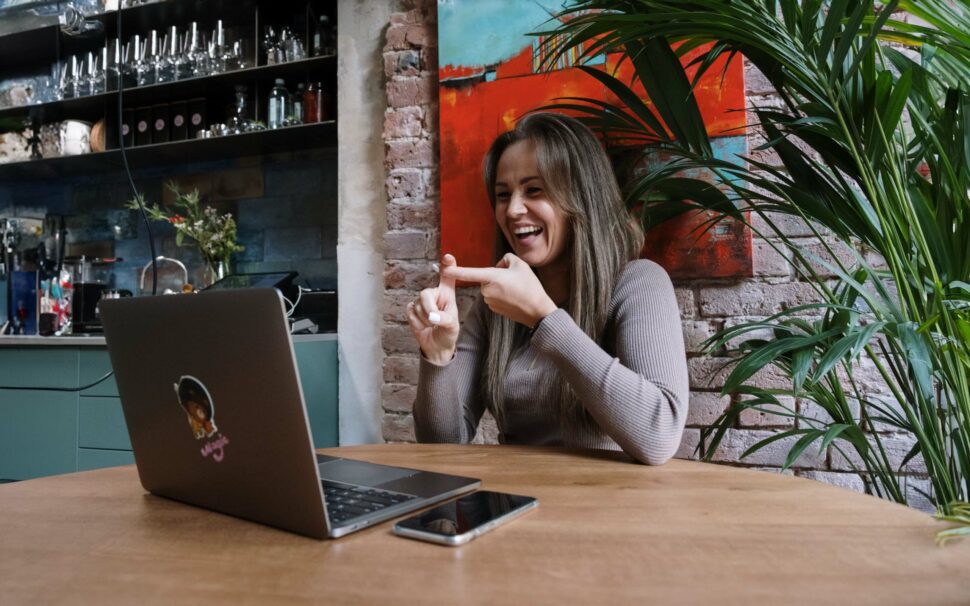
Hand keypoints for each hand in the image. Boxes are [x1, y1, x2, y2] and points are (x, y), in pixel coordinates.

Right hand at [407, 254, 460, 365]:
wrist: (436, 346)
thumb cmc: (448, 333)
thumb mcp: (452, 327)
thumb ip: (445, 320)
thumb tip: (433, 317)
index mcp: (447, 295)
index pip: (447, 278)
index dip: (448, 267)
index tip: (448, 257)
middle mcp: (434, 295)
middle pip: (425, 293)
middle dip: (428, 308)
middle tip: (434, 321)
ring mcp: (422, 302)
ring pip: (417, 306)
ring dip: (424, 320)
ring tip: (432, 325)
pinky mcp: (412, 309)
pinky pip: (410, 313)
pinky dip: (417, 323)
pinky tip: (423, 326)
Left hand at [440, 253, 556, 327]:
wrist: (537, 311)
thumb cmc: (530, 287)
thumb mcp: (520, 264)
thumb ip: (506, 259)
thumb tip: (499, 266)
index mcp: (491, 277)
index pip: (468, 273)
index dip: (455, 270)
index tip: (443, 268)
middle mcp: (486, 290)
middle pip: (486, 277)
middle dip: (496, 275)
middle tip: (514, 279)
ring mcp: (489, 301)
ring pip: (490, 286)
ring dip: (500, 285)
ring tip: (516, 289)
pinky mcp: (493, 309)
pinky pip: (494, 296)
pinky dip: (502, 295)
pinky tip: (514, 297)